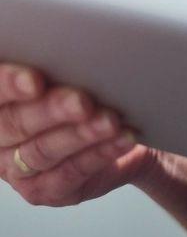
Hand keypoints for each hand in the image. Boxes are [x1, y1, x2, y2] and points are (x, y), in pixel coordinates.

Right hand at [0, 64, 149, 206]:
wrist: (123, 131)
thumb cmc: (89, 92)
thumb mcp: (69, 74)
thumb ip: (58, 65)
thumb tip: (69, 45)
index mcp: (0, 103)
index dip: (9, 84)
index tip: (36, 81)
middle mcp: (0, 138)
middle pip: (17, 124)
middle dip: (52, 110)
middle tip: (82, 101)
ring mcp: (18, 169)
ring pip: (44, 151)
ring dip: (81, 134)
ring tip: (110, 121)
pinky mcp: (46, 191)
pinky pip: (72, 172)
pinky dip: (101, 153)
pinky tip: (122, 138)